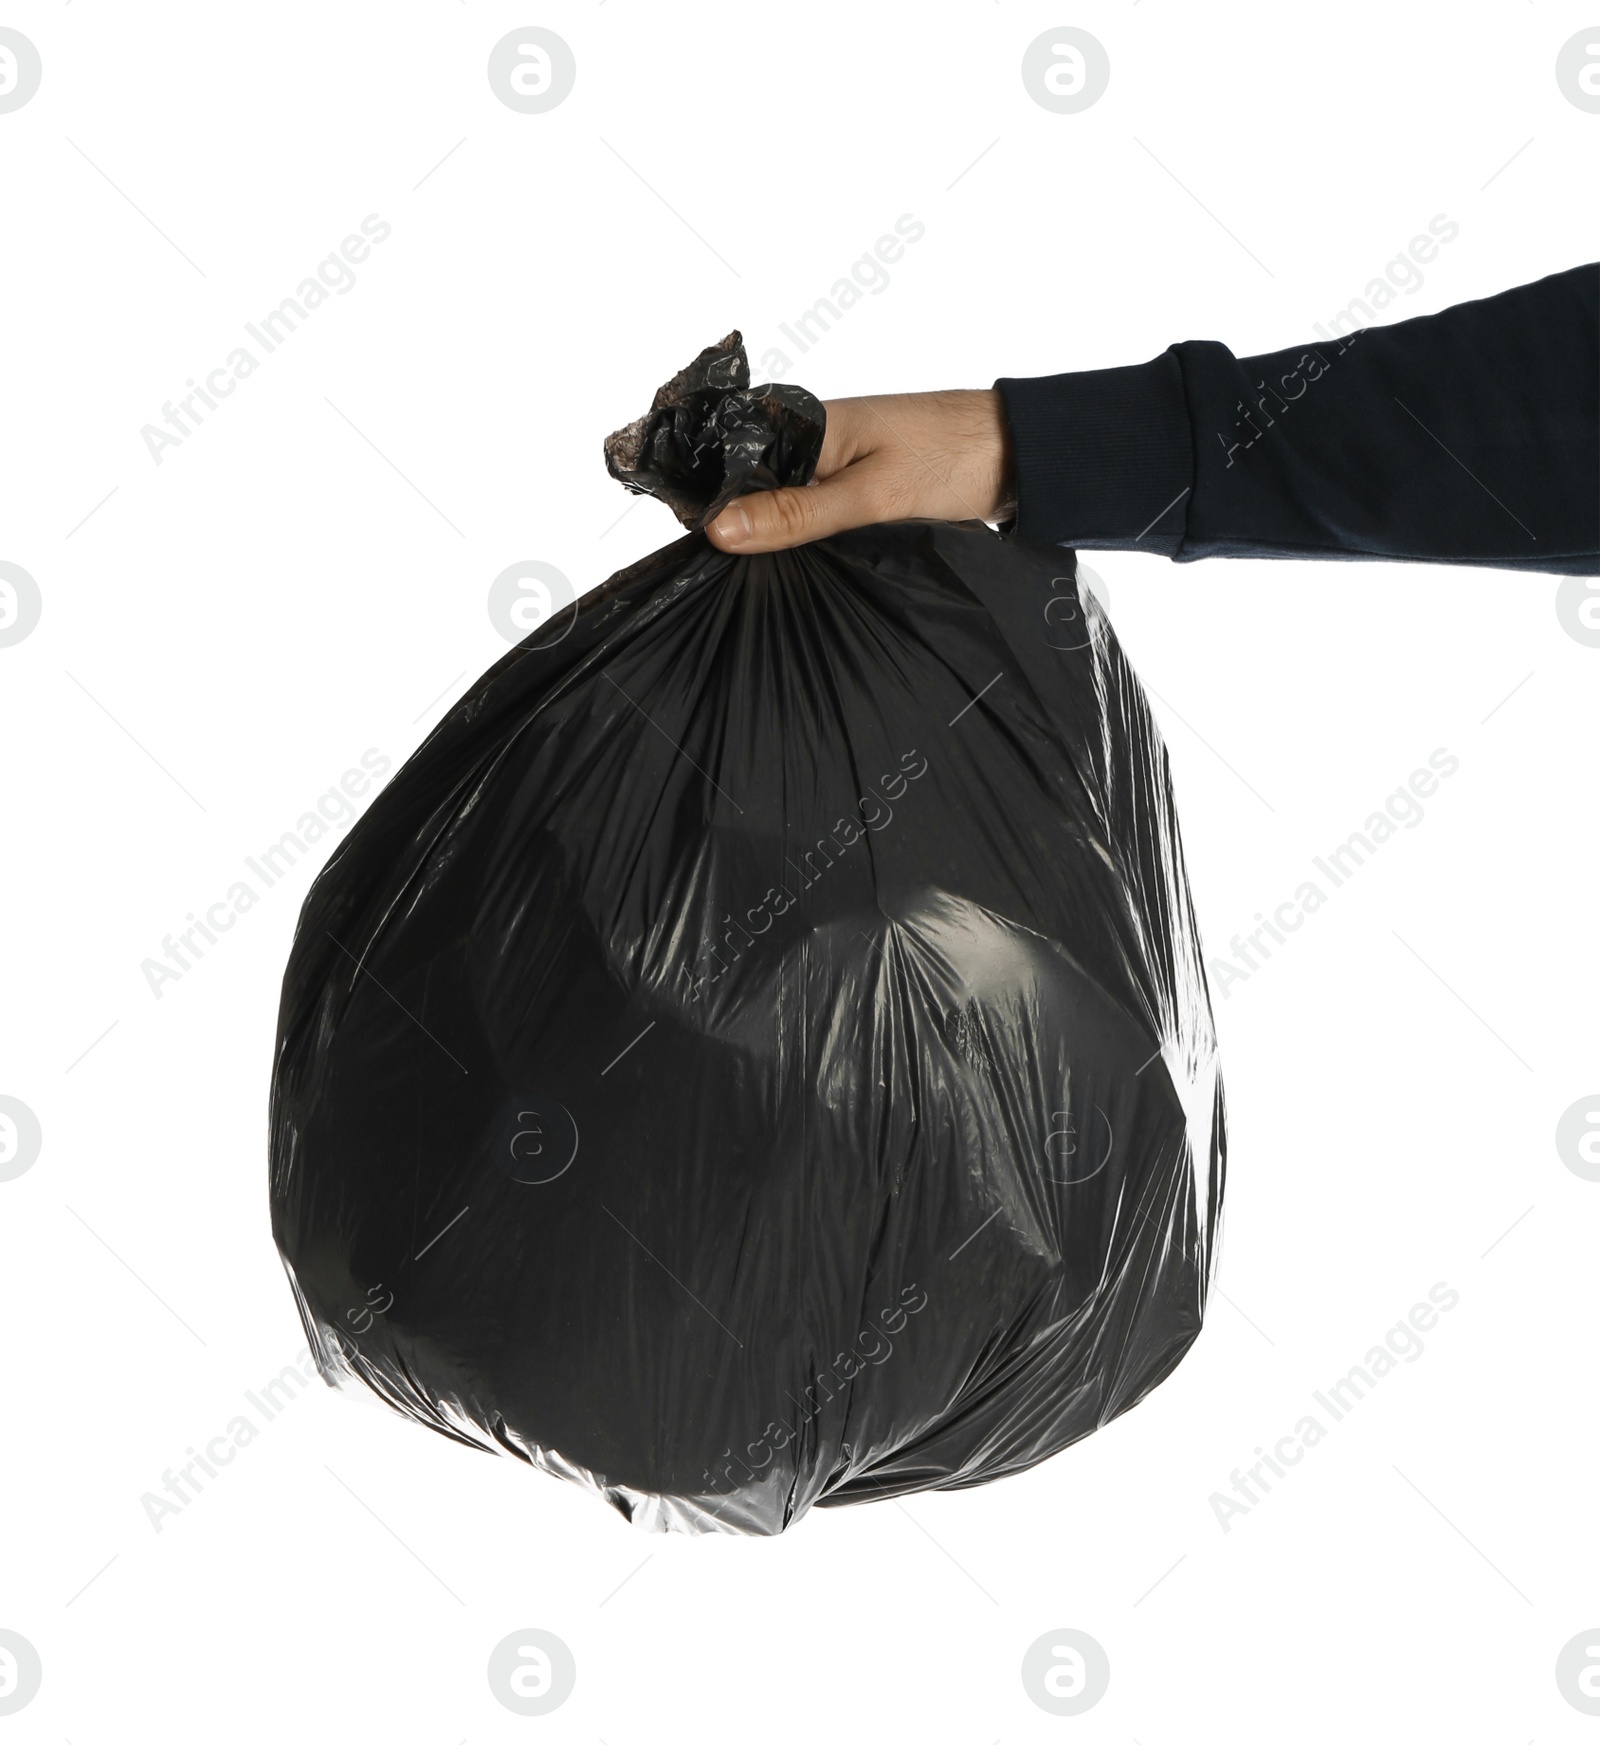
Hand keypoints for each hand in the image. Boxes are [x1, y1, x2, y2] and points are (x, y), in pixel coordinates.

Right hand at [705, 389, 1014, 553]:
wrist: (1022, 453)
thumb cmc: (954, 458)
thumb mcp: (871, 496)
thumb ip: (797, 515)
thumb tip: (719, 530)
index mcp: (804, 423)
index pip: (729, 463)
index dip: (710, 508)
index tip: (705, 558)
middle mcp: (812, 438)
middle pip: (751, 488)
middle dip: (742, 530)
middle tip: (734, 580)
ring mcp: (833, 463)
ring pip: (782, 505)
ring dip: (777, 539)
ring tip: (765, 579)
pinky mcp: (855, 485)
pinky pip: (812, 514)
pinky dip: (807, 540)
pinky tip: (804, 567)